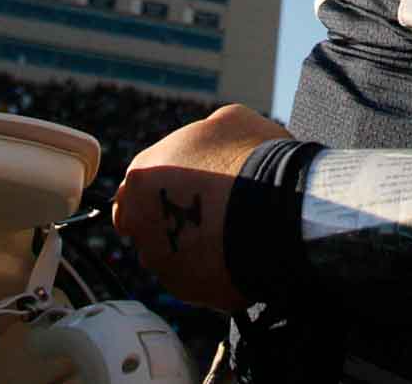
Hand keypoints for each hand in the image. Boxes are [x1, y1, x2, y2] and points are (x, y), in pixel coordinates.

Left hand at [111, 105, 288, 310]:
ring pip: (170, 257)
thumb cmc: (251, 158)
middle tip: (207, 213)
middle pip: (148, 226)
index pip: (135, 189)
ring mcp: (162, 261)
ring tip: (230, 235)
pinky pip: (198, 281)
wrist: (276, 209)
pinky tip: (240, 254)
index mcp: (142, 174)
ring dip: (191, 248)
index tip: (188, 190)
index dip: (161, 189)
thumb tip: (212, 144)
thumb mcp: (229, 121)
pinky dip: (215, 271)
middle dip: (170, 222)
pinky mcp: (188, 291)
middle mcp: (140, 221)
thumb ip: (205, 134)